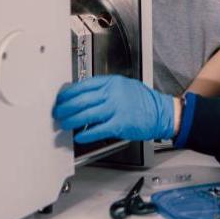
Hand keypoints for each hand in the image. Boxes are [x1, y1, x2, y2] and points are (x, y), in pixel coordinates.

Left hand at [53, 75, 174, 143]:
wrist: (161, 112)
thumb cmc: (143, 101)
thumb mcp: (123, 86)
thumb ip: (104, 90)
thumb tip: (82, 97)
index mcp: (111, 82)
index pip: (82, 86)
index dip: (67, 94)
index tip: (60, 99)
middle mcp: (112, 93)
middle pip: (81, 100)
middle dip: (65, 108)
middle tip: (58, 113)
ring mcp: (116, 108)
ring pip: (86, 114)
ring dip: (71, 121)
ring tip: (65, 124)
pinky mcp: (120, 124)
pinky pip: (97, 130)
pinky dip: (86, 134)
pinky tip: (80, 136)